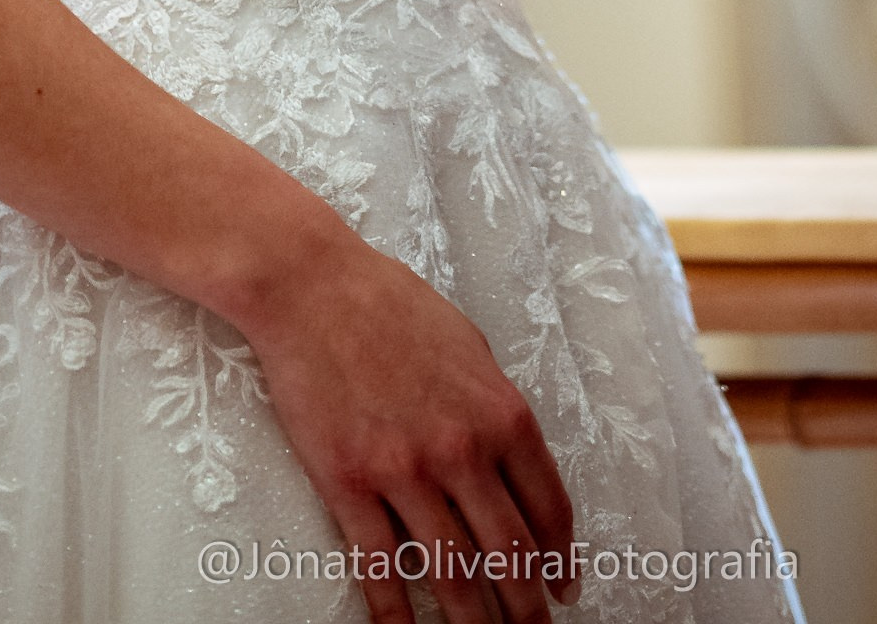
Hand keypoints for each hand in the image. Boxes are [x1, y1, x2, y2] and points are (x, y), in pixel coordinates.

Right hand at [242, 222, 575, 623]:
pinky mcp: (349, 485)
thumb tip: (516, 462)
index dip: (560, 559)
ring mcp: (405, 471)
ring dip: (472, 623)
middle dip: (527, 609)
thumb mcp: (469, 346)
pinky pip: (381, 571)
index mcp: (501, 413)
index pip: (548, 508)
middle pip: (509, 555)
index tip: (563, 587)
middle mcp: (462, 449)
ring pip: (452, 574)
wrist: (313, 286)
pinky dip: (397, 618)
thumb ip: (496, 407)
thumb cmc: (392, 306)